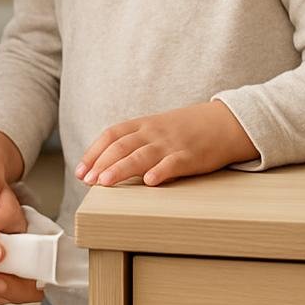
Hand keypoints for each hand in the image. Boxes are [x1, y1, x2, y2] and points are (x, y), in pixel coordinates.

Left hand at [76, 101, 257, 187]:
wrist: (224, 122)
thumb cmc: (185, 130)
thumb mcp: (156, 130)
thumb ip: (133, 142)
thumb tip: (104, 163)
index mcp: (143, 125)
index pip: (111, 135)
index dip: (94, 153)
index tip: (80, 171)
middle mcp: (153, 133)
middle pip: (121, 146)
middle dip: (102, 163)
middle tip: (88, 181)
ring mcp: (171, 144)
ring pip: (141, 155)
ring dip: (121, 168)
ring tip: (106, 182)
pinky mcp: (191, 156)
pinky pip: (173, 163)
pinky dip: (160, 171)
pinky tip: (149, 181)